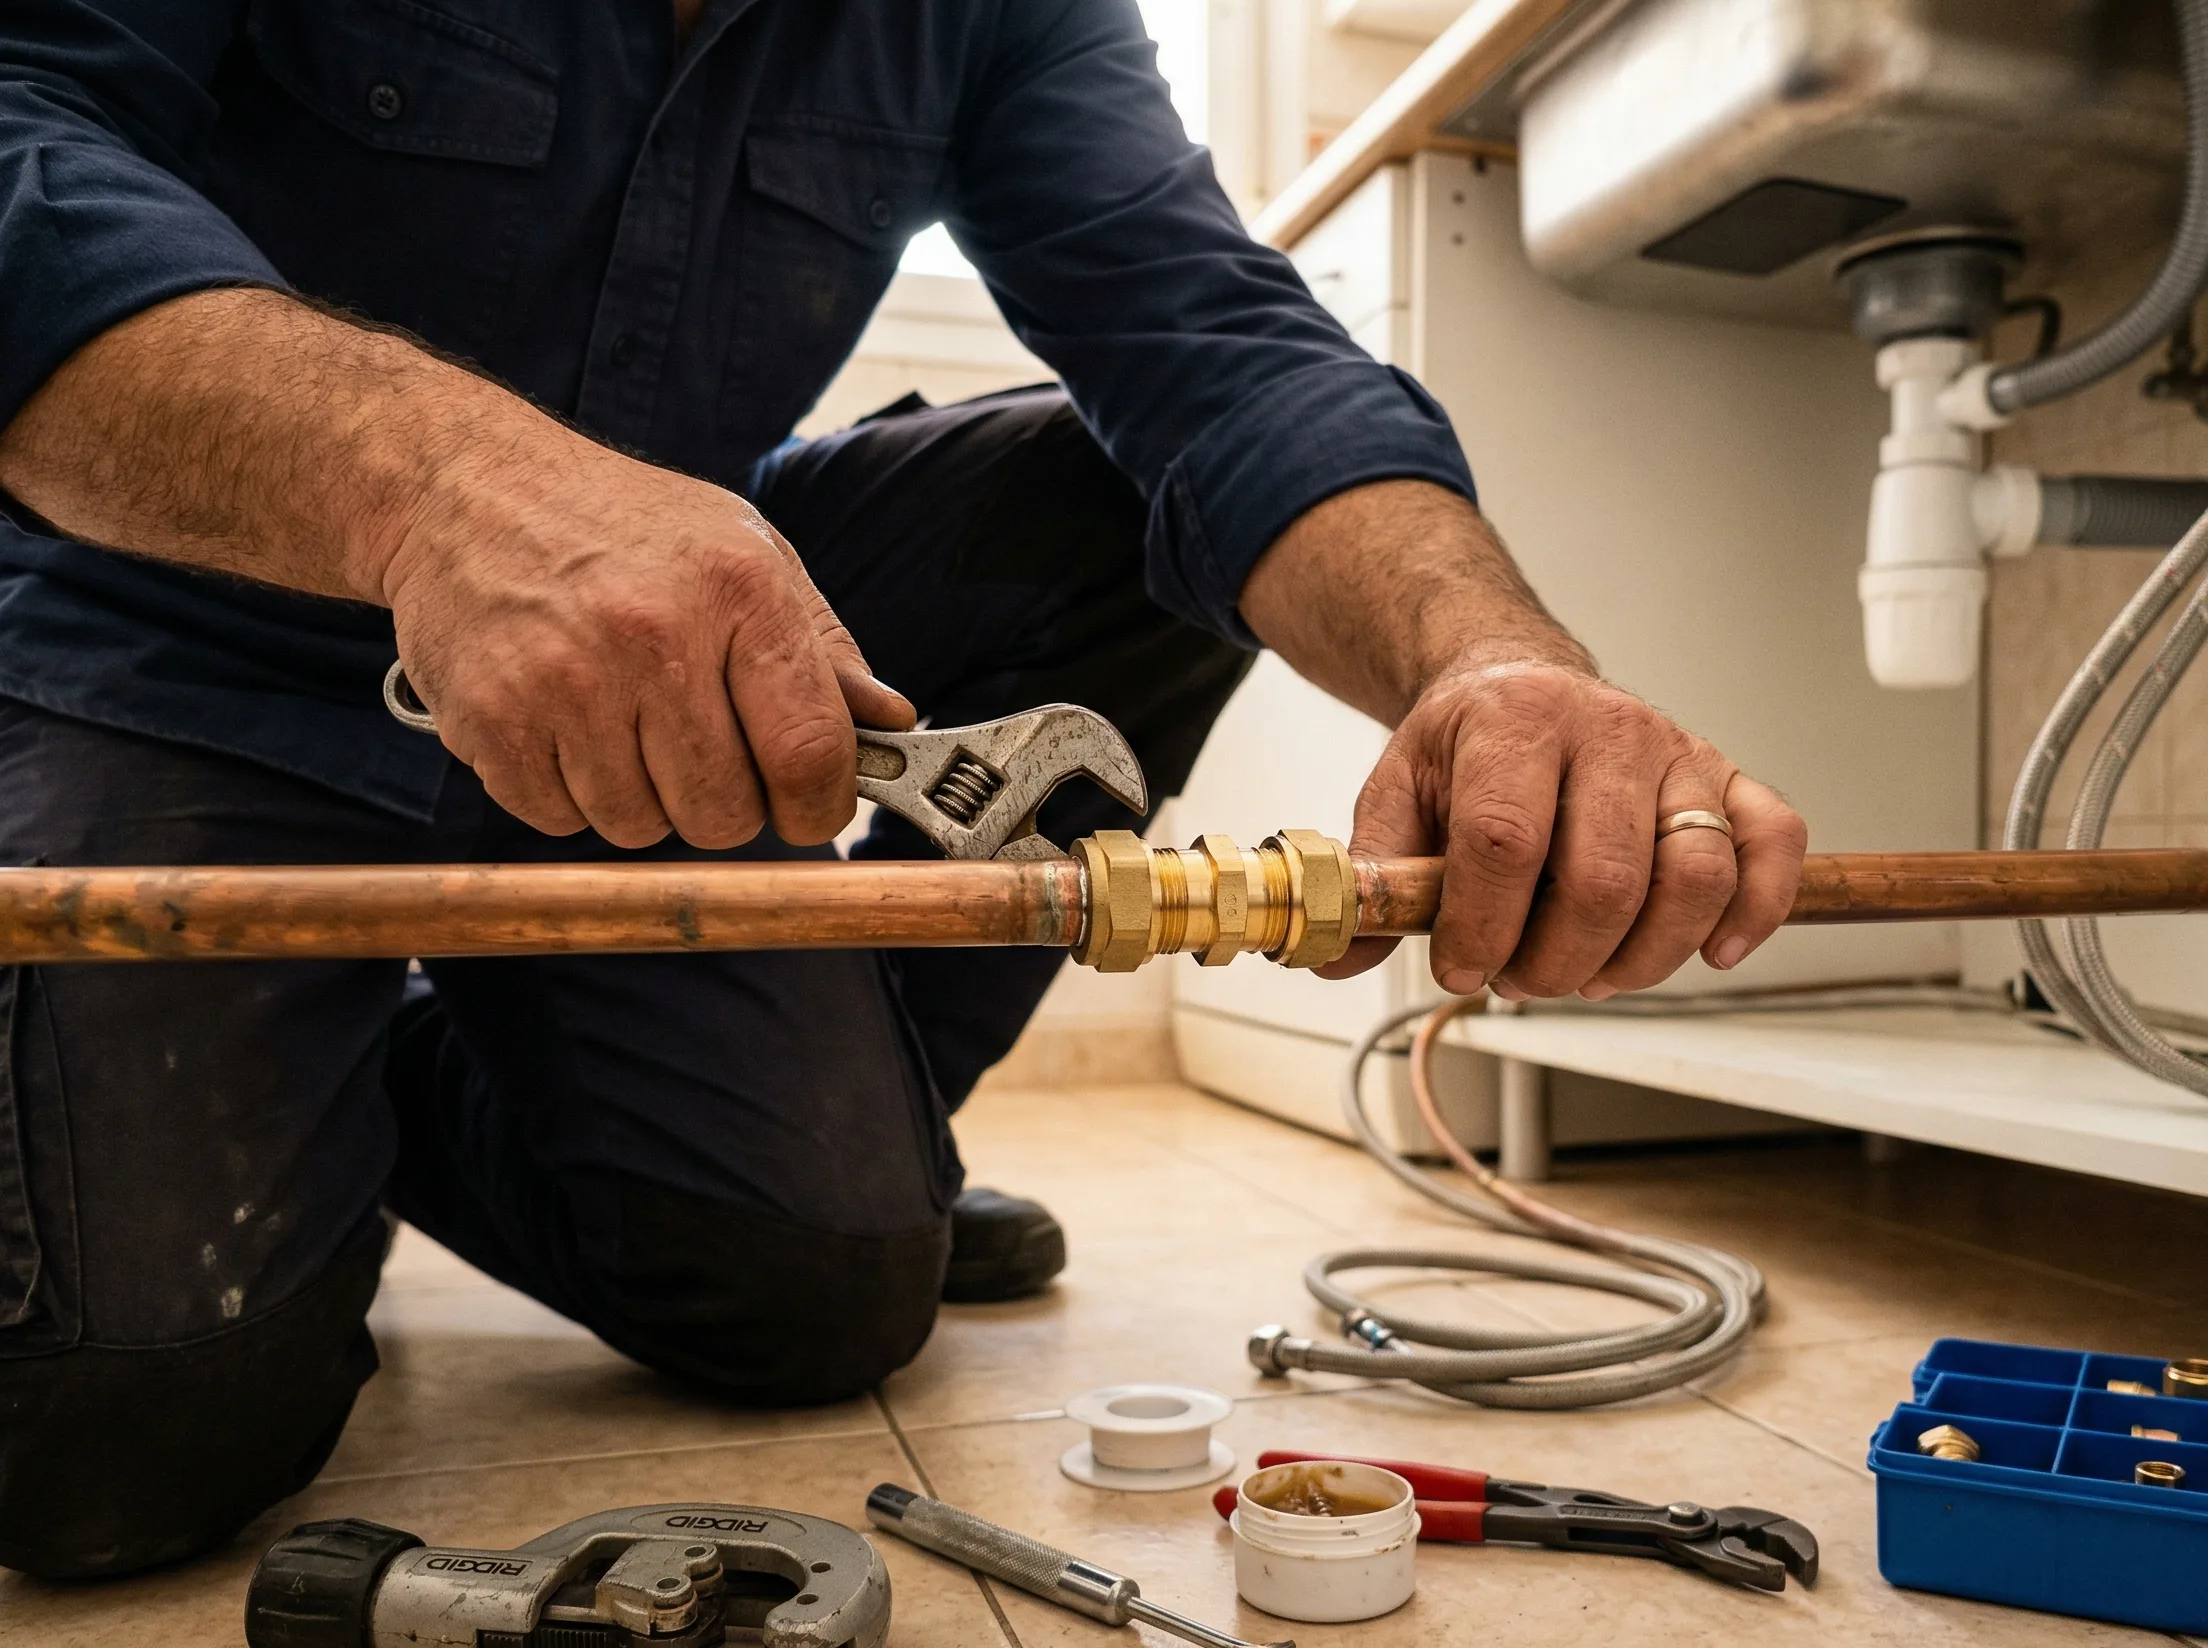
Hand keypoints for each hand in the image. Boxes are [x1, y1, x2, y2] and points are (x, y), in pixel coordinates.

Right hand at [381, 431, 911, 848]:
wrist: (461, 487)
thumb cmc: (620, 525)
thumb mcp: (743, 550)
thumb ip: (819, 645)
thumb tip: (889, 723)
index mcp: (738, 589)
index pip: (810, 751)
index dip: (819, 807)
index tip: (808, 810)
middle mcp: (654, 634)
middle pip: (724, 813)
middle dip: (722, 804)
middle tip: (697, 750)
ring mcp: (567, 680)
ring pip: (639, 826)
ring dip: (638, 798)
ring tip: (618, 720)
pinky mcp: (492, 719)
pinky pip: (557, 820)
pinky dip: (565, 794)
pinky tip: (561, 724)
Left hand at [1322, 658, 1805, 994]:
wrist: (1518, 682)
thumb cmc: (1464, 747)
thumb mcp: (1396, 792)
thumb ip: (1372, 875)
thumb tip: (1337, 954)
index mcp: (1512, 721)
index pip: (1507, 840)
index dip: (1484, 926)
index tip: (1462, 969)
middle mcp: (1607, 729)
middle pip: (1604, 876)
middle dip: (1555, 959)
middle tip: (1520, 979)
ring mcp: (1678, 753)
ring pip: (1695, 875)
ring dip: (1642, 957)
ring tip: (1589, 974)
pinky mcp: (1728, 779)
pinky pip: (1773, 842)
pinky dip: (1756, 909)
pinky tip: (1710, 952)